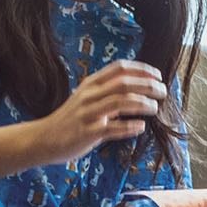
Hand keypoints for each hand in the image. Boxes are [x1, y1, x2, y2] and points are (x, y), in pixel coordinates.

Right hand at [38, 60, 166, 164]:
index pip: (120, 68)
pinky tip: (140, 127)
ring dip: (142, 104)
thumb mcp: (87, 97)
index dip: (142, 69)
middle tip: (163, 92)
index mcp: (91, 83)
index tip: (158, 76)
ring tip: (154, 108)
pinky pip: (112, 128)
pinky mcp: (87, 133)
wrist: (43, 138)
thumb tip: (139, 87)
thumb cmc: (71, 118)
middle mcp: (89, 95)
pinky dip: (129, 127)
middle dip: (148, 86)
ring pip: (120, 102)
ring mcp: (88, 114)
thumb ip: (108, 91)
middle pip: (124, 83)